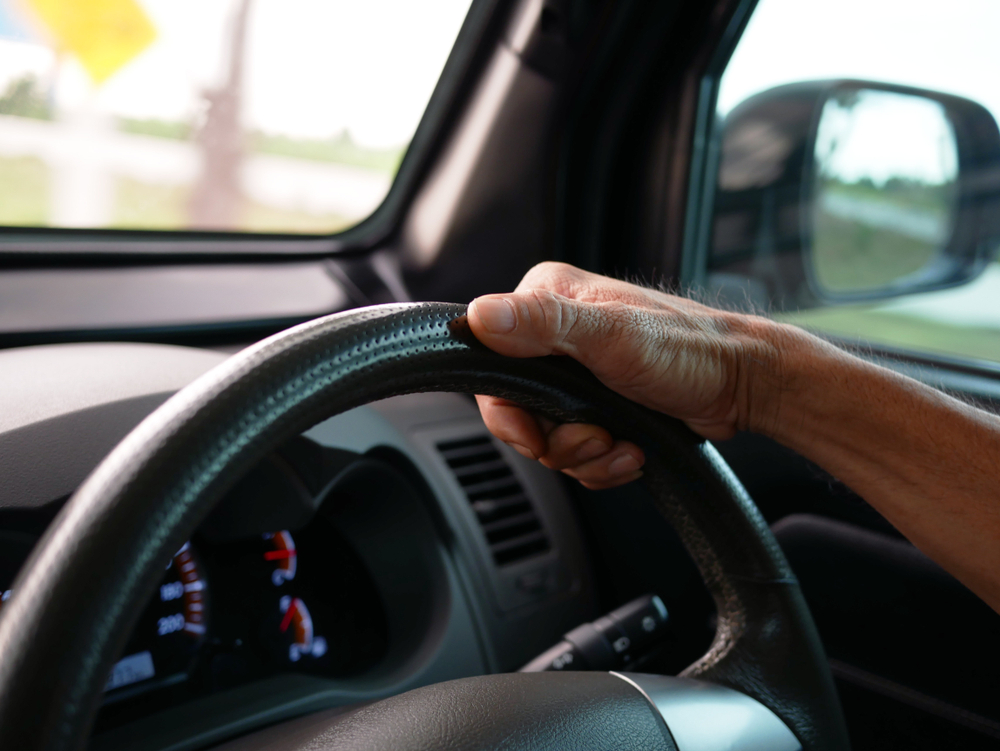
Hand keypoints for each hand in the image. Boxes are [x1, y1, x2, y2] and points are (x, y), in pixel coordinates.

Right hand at [468, 262, 791, 488]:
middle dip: (556, 440)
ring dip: (584, 456)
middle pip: (517, 408)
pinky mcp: (597, 403)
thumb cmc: (689, 350)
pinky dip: (600, 463)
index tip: (536, 435)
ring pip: (547, 436)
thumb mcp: (611, 335)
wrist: (743, 385)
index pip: (489, 364)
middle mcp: (555, 332)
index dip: (508, 412)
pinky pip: (574, 449)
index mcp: (546, 300)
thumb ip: (544, 324)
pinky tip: (630, 451)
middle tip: (595, 439)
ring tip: (621, 446)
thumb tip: (479, 316)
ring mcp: (576, 372)